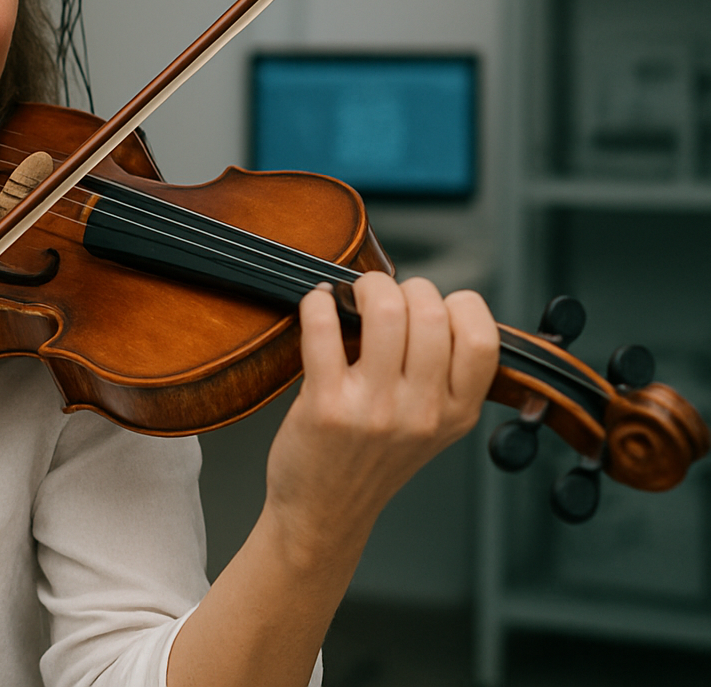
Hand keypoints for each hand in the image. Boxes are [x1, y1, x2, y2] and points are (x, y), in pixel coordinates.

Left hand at [263, 273, 498, 560]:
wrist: (323, 513)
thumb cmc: (371, 461)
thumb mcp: (431, 428)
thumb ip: (443, 377)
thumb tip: (434, 304)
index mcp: (458, 413)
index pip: (483, 339)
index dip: (459, 306)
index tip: (432, 307)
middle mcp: (422, 412)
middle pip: (432, 313)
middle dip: (405, 287)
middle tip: (384, 296)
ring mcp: (375, 409)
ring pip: (386, 312)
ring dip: (367, 287)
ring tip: (353, 295)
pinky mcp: (326, 406)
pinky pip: (324, 328)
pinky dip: (318, 302)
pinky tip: (318, 305)